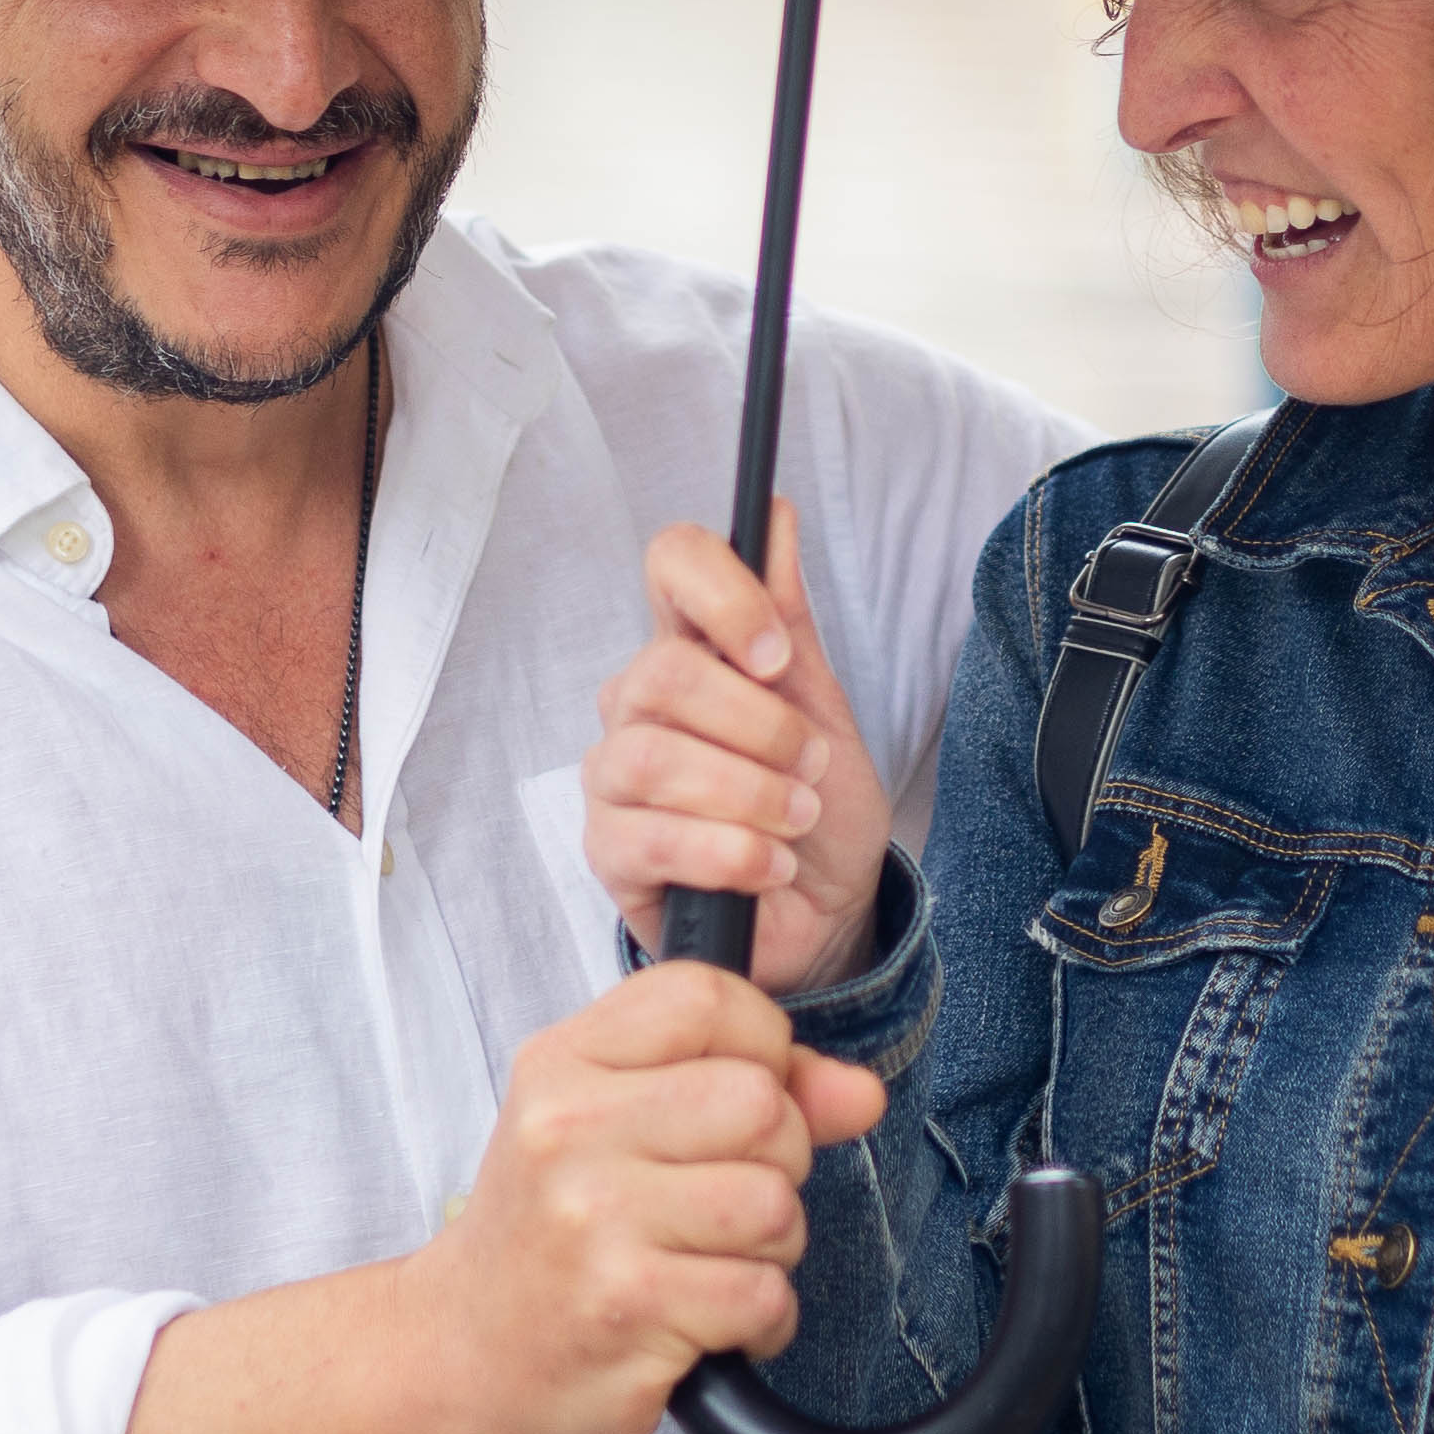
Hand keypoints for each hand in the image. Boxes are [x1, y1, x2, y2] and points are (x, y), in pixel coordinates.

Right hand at [402, 964, 887, 1433]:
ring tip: (711, 1263)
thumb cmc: (548, 1232)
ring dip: (771, 1247)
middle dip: (778, 1160)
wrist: (460, 1354)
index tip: (744, 1095)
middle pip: (761, 1103)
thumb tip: (862, 1091)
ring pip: (773, 1202)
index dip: (762, 1045)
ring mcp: (594, 1220)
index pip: (706, 998)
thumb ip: (748, 1085)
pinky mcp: (628, 1307)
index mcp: (563, 1065)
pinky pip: (763, 1293)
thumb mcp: (620, 1125)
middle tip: (725, 1199)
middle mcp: (569, 1131)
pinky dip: (760, 1319)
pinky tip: (707, 1321)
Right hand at [583, 505, 887, 993]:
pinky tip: (768, 866)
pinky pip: (651, 837)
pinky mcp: (610, 853)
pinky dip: (730, 852)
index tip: (776, 656)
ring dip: (749, 794)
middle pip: (664, 672)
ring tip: (795, 822)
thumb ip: (790, 622)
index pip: (673, 564)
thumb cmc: (815, 811)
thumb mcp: (822, 711)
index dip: (723, 592)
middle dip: (759, 727)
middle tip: (808, 768)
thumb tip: (777, 517)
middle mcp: (638, 704)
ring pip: (654, 757)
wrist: (824, 916)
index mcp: (694, 651)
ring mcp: (614, 779)